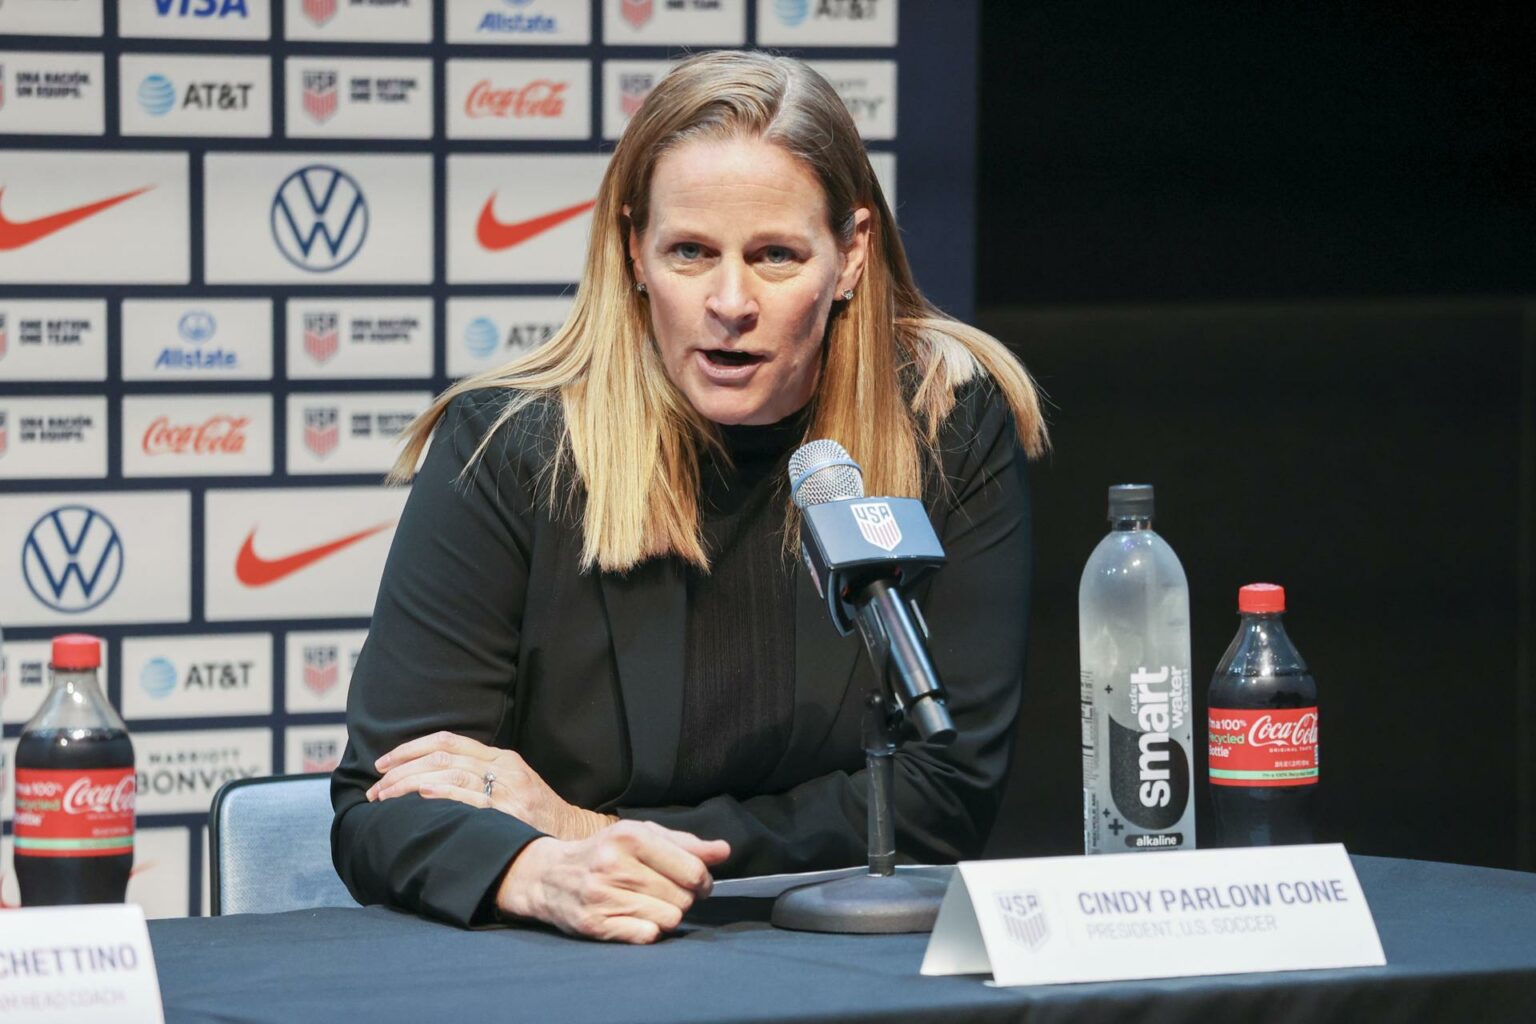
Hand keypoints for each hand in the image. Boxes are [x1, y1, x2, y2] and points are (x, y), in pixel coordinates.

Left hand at [367, 731, 613, 840]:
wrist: (577, 836)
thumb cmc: (539, 815)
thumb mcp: (514, 785)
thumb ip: (482, 776)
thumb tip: (429, 781)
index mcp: (503, 757)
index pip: (449, 741)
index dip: (410, 748)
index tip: (382, 763)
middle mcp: (504, 768)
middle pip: (442, 757)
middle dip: (400, 770)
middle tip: (375, 788)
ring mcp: (508, 790)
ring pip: (449, 774)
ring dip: (409, 784)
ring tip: (385, 798)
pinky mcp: (510, 813)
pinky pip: (469, 799)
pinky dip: (442, 794)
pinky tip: (421, 797)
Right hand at [498, 821, 731, 943]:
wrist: (549, 876)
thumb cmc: (605, 852)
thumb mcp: (642, 836)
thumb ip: (686, 844)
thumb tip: (724, 851)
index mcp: (630, 837)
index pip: (692, 870)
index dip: (703, 880)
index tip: (697, 882)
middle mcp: (614, 865)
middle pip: (683, 897)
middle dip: (684, 898)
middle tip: (668, 892)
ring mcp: (603, 896)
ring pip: (669, 919)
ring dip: (667, 915)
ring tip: (650, 904)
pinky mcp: (595, 924)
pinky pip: (647, 936)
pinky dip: (649, 930)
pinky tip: (637, 919)